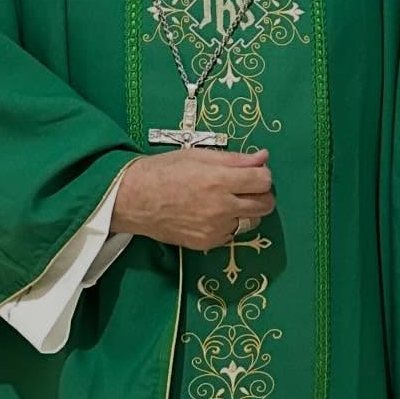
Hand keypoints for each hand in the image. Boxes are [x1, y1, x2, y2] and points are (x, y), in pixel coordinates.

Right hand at [112, 149, 275, 251]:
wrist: (134, 199)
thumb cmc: (164, 171)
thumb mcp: (198, 156)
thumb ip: (235, 159)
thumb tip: (263, 157)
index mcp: (219, 181)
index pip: (264, 181)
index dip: (262, 174)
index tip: (252, 173)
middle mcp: (221, 208)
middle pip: (265, 205)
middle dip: (261, 194)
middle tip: (245, 187)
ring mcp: (215, 229)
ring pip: (251, 222)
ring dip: (246, 211)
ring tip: (226, 201)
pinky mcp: (207, 243)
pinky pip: (232, 234)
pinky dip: (228, 225)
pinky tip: (211, 214)